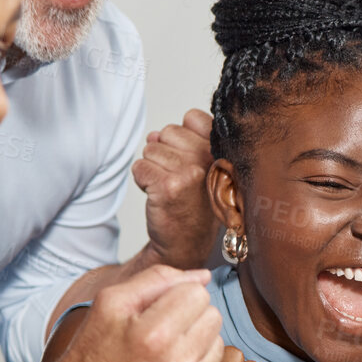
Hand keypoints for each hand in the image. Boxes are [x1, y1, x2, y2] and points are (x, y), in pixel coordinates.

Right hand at [45, 265, 225, 361]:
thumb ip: (157, 279)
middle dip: (190, 318)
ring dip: (196, 345)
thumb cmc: (91, 357)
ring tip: (163, 356)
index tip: (156, 311)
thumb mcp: (110, 304)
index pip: (199, 293)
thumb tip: (203, 276)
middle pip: (213, 317)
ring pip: (218, 345)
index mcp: (155, 335)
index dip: (176, 297)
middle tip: (160, 333)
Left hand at [134, 108, 218, 269]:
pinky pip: (139, 167)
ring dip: (153, 168)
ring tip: (170, 188)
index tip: (190, 160)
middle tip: (179, 179)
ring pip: (150, 149)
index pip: (192, 117)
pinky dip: (142, 181)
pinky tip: (159, 196)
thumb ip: (183, 143)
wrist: (186, 243)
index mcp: (221, 150)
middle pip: (168, 132)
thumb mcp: (203, 168)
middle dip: (165, 153)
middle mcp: (209, 158)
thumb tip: (154, 135)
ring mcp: (189, 172)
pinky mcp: (168, 186)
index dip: (183, 137)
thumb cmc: (195, 207)